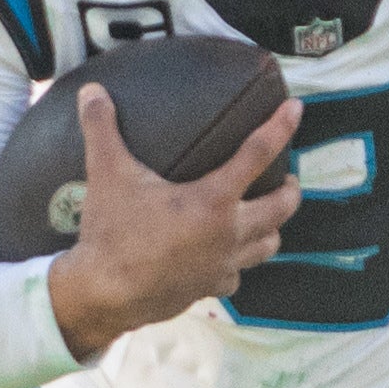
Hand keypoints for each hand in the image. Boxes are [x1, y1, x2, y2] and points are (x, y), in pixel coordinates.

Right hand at [46, 83, 301, 359]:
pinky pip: (237, 274)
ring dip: (271, 227)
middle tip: (285, 177)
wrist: (104, 296)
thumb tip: (92, 91)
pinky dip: (237, 261)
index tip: (296, 109)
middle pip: (282, 207)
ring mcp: (222, 265)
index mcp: (213, 200)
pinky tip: (224, 255)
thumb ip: (101, 128)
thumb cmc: (112, 233)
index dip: (280, 128)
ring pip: (268, 245)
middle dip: (290, 189)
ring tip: (264, 215)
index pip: (258, 154)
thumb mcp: (107, 174)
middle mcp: (229, 233)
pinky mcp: (209, 288)